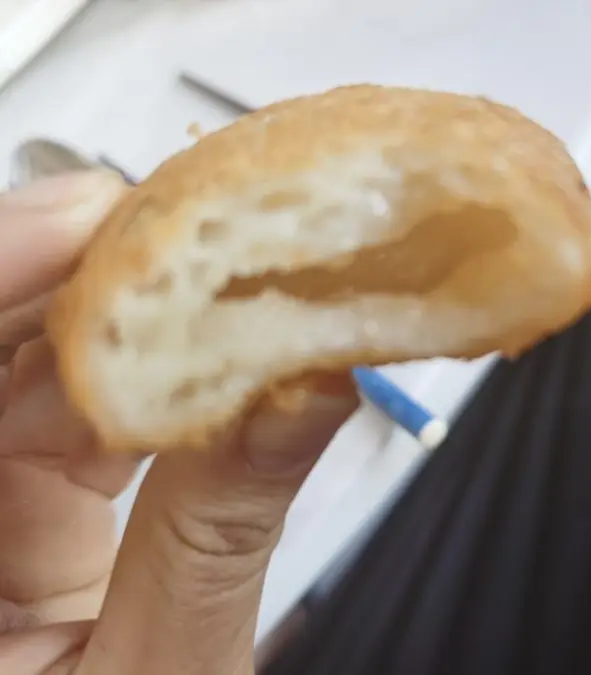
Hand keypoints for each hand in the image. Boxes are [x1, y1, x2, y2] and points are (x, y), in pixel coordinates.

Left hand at [0, 173, 358, 673]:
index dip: (3, 277)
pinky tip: (214, 339)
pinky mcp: (37, 503)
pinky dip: (155, 368)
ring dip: (133, 310)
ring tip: (221, 266)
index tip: (94, 213)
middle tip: (187, 218)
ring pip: (33, 364)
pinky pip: (81, 406)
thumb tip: (307, 384)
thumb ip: (224, 530)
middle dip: (84, 274)